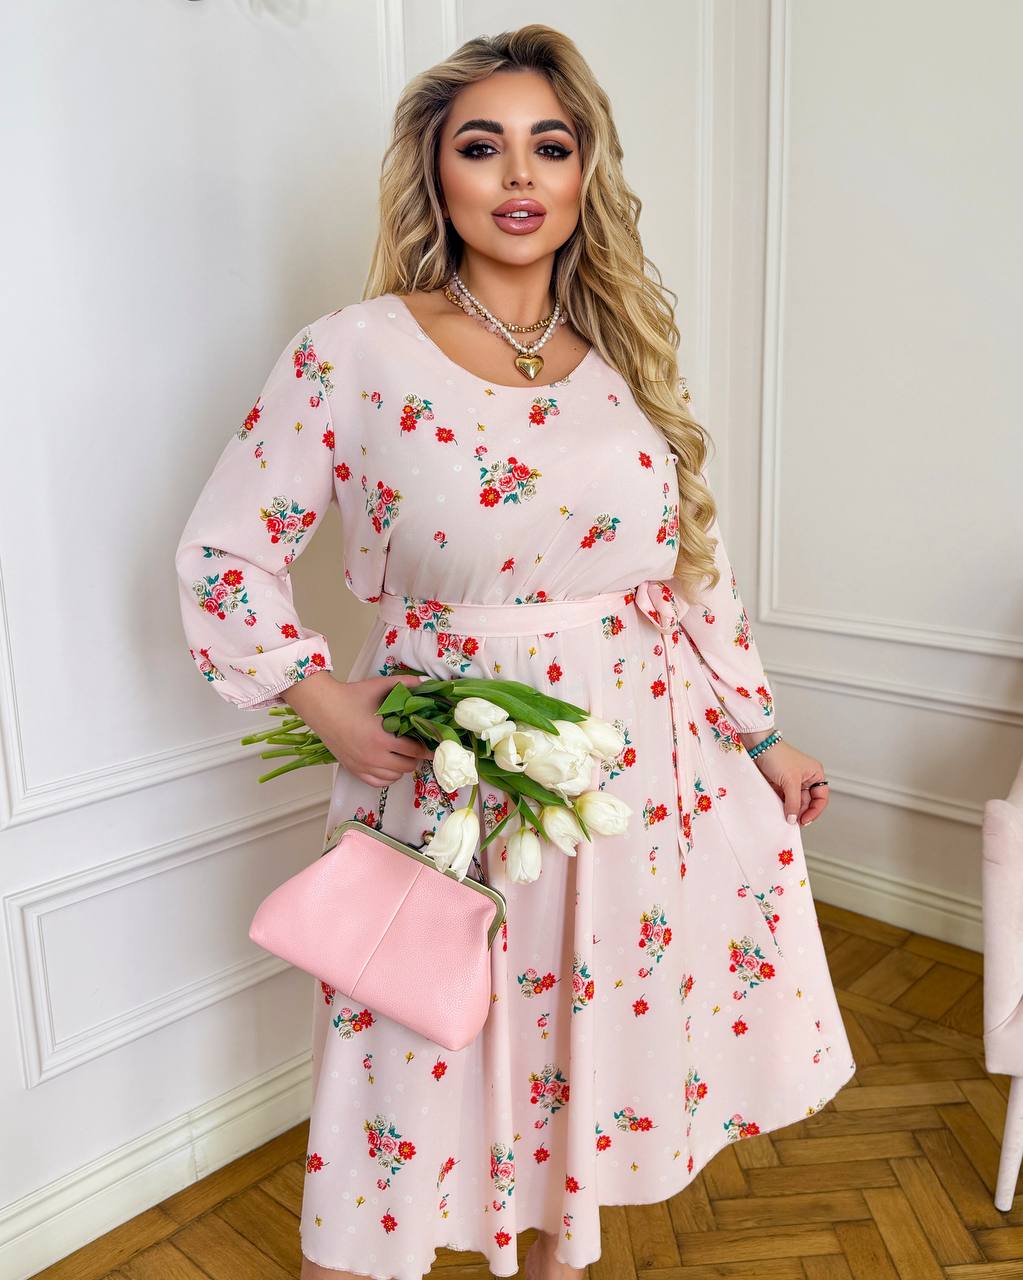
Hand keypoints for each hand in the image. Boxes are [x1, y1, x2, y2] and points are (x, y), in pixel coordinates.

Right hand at [284, 671, 434, 787]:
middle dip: (416, 757)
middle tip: (418, 746)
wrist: (322, 706)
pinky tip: (390, 765)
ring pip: (394, 776)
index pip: (415, 750)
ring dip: (402, 766)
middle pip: (407, 766)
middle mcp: (373, 757)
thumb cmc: (350, 696)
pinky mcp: (353, 769)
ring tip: (404, 754)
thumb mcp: (379, 686)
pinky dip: (387, 777)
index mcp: (382, 738)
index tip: (434, 745)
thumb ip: (405, 683)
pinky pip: (377, 783)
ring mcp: (362, 765)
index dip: (427, 748)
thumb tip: (426, 681)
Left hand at [739, 732, 828, 826]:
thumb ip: (794, 803)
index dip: (815, 811)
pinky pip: (784, 800)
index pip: (821, 798)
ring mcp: (792, 782)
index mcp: (815, 774)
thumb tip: (793, 819)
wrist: (757, 747)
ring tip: (785, 819)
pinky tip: (779, 813)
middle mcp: (806, 779)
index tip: (805, 820)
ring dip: (791, 811)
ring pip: (795, 803)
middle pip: (808, 802)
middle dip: (801, 812)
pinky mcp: (780, 785)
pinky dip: (782, 807)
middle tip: (793, 823)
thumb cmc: (778, 756)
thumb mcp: (790, 781)